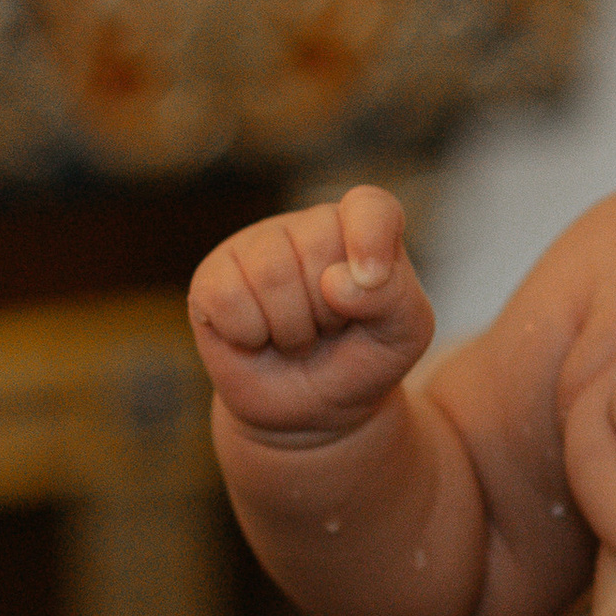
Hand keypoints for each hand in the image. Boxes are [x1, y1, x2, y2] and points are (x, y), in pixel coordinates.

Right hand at [188, 184, 435, 444]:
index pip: (371, 205)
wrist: (309, 410)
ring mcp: (255, 247)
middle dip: (329, 310)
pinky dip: (247, 333)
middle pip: (316, 245)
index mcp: (364, 228)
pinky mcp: (212, 276)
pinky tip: (256, 338)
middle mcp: (307, 226)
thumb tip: (335, 280)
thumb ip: (392, 297)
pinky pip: (226, 297)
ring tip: (296, 338)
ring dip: (291, 329)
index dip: (370, 237)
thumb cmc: (361, 360)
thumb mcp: (403, 334)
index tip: (372, 280)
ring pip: (270, 272)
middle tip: (328, 329)